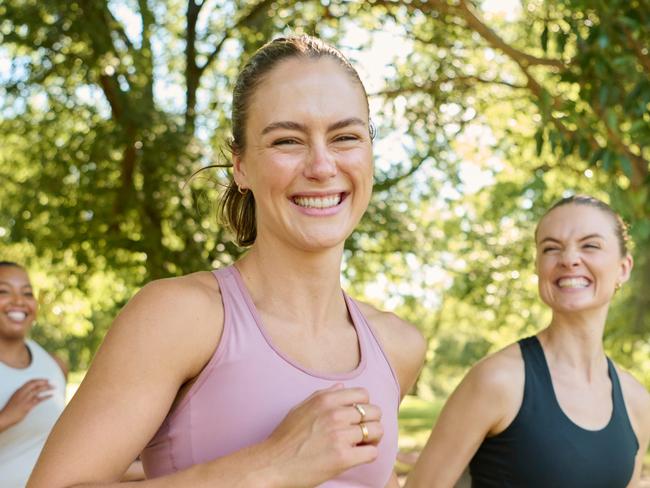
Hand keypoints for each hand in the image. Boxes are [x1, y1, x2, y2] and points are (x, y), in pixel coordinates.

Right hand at [0, 379, 53, 430]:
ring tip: (53, 387)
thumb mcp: (16, 399)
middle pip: (35, 384)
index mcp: (19, 390)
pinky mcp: (27, 406)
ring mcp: (25, 399)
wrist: (4, 418)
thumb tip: (34, 394)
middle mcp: (22, 393)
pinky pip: (39, 399)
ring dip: (47, 387)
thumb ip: (23, 395)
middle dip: (44, 382)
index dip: (39, 380)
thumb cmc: (10, 410)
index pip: (30, 382)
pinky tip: (51, 395)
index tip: (45, 380)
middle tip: (50, 382)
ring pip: (38, 390)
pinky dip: (46, 397)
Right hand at [261, 384, 383, 486]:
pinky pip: (372, 452)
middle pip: (374, 412)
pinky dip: (369, 455)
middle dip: (372, 422)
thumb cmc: (285, 437)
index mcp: (325, 400)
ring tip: (361, 445)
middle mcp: (335, 414)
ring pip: (377, 431)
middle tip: (363, 433)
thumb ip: (323, 394)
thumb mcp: (300, 408)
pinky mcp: (343, 458)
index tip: (357, 417)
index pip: (363, 394)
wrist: (272, 463)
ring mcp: (340, 436)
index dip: (364, 406)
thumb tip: (342, 386)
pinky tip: (357, 457)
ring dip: (372, 439)